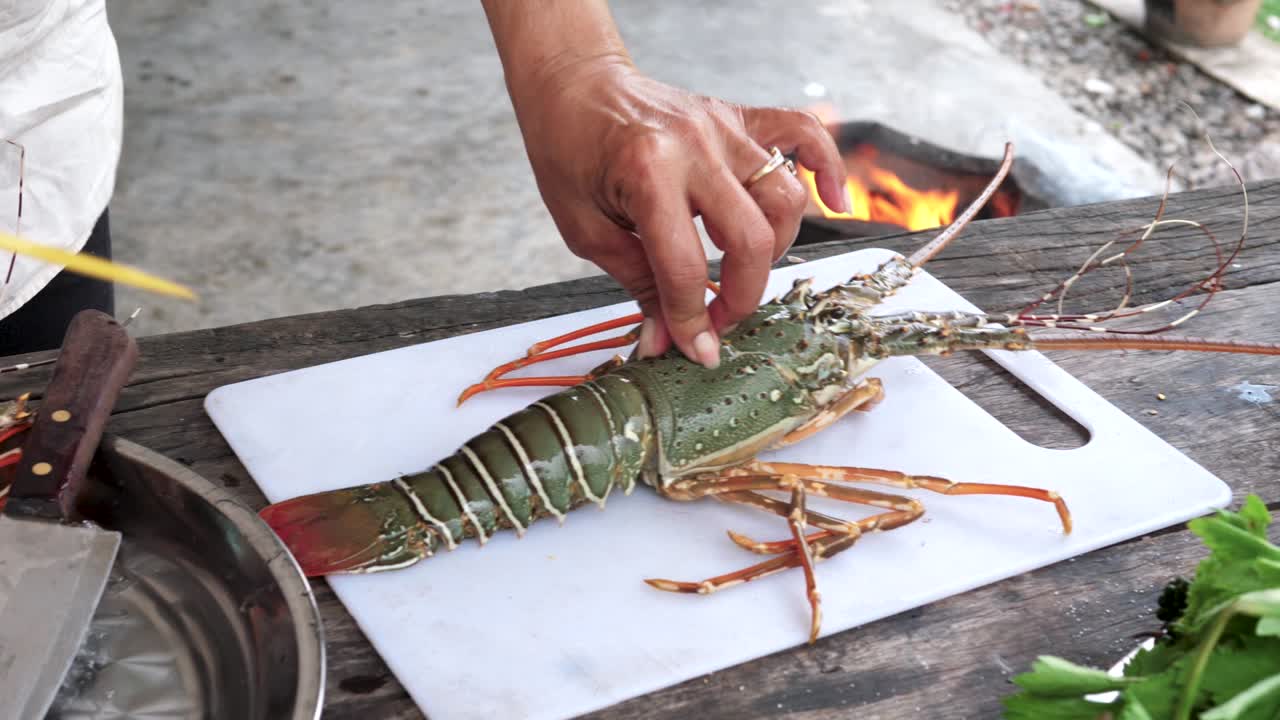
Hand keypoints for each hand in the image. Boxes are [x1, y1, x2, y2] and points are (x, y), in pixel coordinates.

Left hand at [481, 1, 849, 367]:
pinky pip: (803, 133)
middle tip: (719, 319)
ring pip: (786, 198)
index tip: (696, 349)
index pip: (687, 266)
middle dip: (742, 295)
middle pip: (752, 238)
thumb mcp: (585, 228)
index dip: (692, 319)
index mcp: (648, 172)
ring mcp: (724, 128)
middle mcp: (695, 147)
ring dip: (775, 249)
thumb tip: (665, 340)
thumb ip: (636, 282)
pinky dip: (826, 168)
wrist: (573, 82)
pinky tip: (834, 203)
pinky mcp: (738, 118)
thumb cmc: (568, 149)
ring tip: (744, 269)